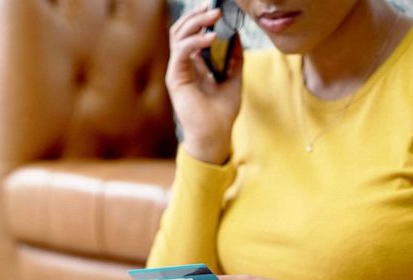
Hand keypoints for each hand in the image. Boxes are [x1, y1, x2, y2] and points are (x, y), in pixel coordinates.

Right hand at [166, 4, 243, 164]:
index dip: (200, 18)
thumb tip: (237, 35)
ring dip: (195, 23)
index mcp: (194, 64)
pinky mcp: (175, 78)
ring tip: (213, 18)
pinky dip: (194, 42)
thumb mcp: (234, 79)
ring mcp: (177, 71)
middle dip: (197, 16)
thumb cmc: (221, 112)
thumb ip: (234, 58)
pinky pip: (181, 52)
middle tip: (214, 9)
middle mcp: (183, 65)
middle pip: (181, 30)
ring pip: (178, 37)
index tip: (215, 9)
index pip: (191, 34)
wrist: (215, 135)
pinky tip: (210, 38)